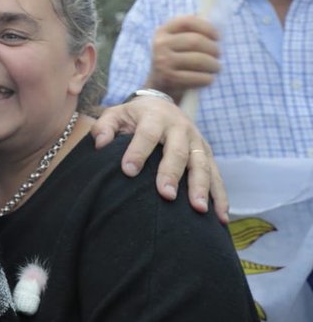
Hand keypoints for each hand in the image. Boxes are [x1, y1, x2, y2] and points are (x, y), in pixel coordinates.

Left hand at [91, 97, 228, 222]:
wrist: (162, 105)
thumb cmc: (133, 116)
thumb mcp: (116, 114)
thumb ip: (104, 127)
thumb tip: (100, 144)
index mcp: (155, 117)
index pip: (147, 134)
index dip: (137, 152)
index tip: (128, 172)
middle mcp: (180, 128)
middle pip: (178, 152)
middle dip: (172, 174)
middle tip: (166, 195)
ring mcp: (197, 141)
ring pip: (202, 165)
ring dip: (201, 187)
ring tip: (198, 209)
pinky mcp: (208, 154)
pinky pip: (217, 175)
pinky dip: (220, 196)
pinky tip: (221, 216)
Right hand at [146, 15, 220, 99]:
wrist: (159, 85)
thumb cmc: (176, 59)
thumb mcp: (177, 42)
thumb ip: (191, 31)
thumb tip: (210, 19)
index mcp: (163, 31)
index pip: (187, 21)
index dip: (206, 27)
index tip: (217, 37)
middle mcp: (160, 44)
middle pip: (195, 41)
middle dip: (213, 49)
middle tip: (218, 55)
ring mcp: (163, 61)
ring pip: (199, 59)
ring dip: (214, 65)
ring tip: (216, 67)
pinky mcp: (169, 78)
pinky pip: (198, 77)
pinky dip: (208, 79)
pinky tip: (209, 78)